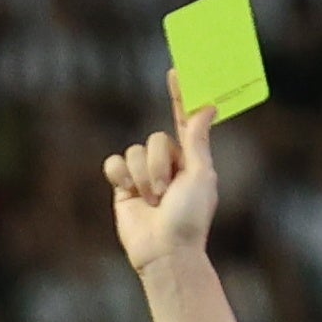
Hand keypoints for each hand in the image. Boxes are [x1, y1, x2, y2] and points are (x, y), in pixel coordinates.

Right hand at [103, 73, 221, 273]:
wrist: (164, 252)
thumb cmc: (190, 217)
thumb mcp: (201, 174)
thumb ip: (198, 139)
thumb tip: (208, 106)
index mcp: (191, 156)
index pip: (184, 118)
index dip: (180, 95)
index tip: (176, 70)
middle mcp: (167, 162)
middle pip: (154, 139)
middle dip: (158, 165)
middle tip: (166, 192)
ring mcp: (144, 174)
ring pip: (133, 152)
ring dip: (142, 178)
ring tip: (152, 202)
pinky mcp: (123, 187)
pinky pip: (114, 163)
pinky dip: (120, 177)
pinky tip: (128, 194)